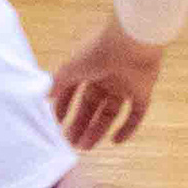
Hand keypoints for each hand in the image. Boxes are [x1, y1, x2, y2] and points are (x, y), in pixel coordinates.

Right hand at [49, 21, 165, 146]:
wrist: (132, 41)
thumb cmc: (98, 50)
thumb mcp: (71, 67)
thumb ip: (58, 83)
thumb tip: (45, 97)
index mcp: (88, 67)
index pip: (74, 91)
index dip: (66, 107)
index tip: (58, 123)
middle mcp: (106, 77)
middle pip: (92, 106)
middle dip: (80, 123)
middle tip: (71, 143)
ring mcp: (125, 85)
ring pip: (110, 113)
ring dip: (97, 130)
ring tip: (85, 147)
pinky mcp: (143, 92)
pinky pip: (135, 115)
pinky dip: (127, 129)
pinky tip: (115, 141)